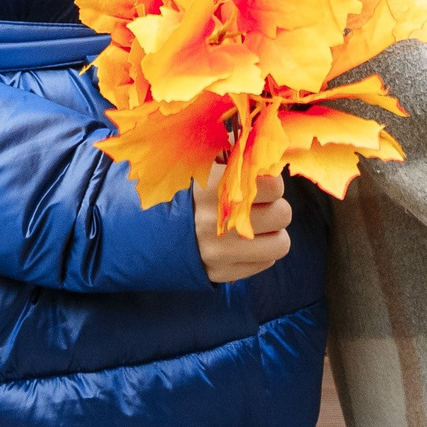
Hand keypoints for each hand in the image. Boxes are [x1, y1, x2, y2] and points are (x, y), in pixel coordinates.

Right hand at [193, 162, 291, 283]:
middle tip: (259, 205)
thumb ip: (234, 157)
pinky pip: (265, 262)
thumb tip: (267, 152)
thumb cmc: (181, 191)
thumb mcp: (202, 165)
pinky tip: (242, 243)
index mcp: (215, 188)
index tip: (258, 183)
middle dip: (275, 206)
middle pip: (282, 214)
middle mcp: (219, 222)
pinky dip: (260, 252)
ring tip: (257, 226)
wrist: (144, 230)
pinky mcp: (221, 273)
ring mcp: (220, 252)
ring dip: (273, 233)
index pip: (273, 185)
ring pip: (280, 244)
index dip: (271, 183)